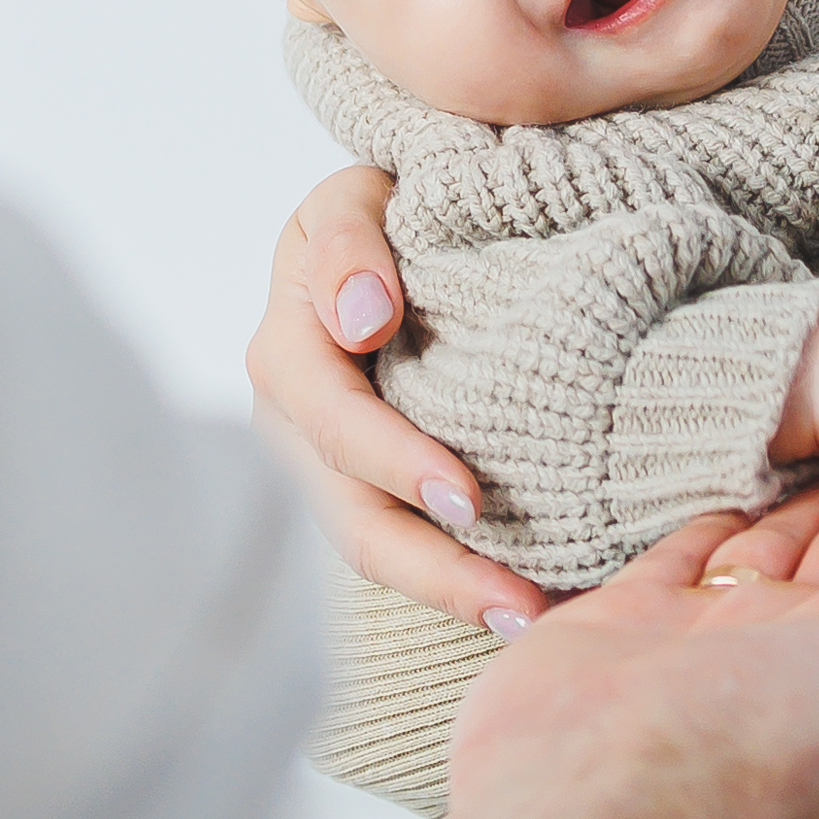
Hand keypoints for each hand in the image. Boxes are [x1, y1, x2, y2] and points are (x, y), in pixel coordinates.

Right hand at [246, 167, 550, 629]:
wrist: (393, 234)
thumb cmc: (382, 209)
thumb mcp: (354, 197)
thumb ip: (348, 244)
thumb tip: (362, 320)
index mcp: (287, 350)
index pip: (334, 421)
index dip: (396, 463)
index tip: (467, 497)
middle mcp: (294, 426)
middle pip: (356, 516)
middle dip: (435, 567)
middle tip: (517, 602)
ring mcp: (329, 470)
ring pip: (379, 552)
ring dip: (453, 592)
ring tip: (531, 621)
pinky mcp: (372, 492)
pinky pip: (407, 548)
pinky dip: (460, 579)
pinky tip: (525, 602)